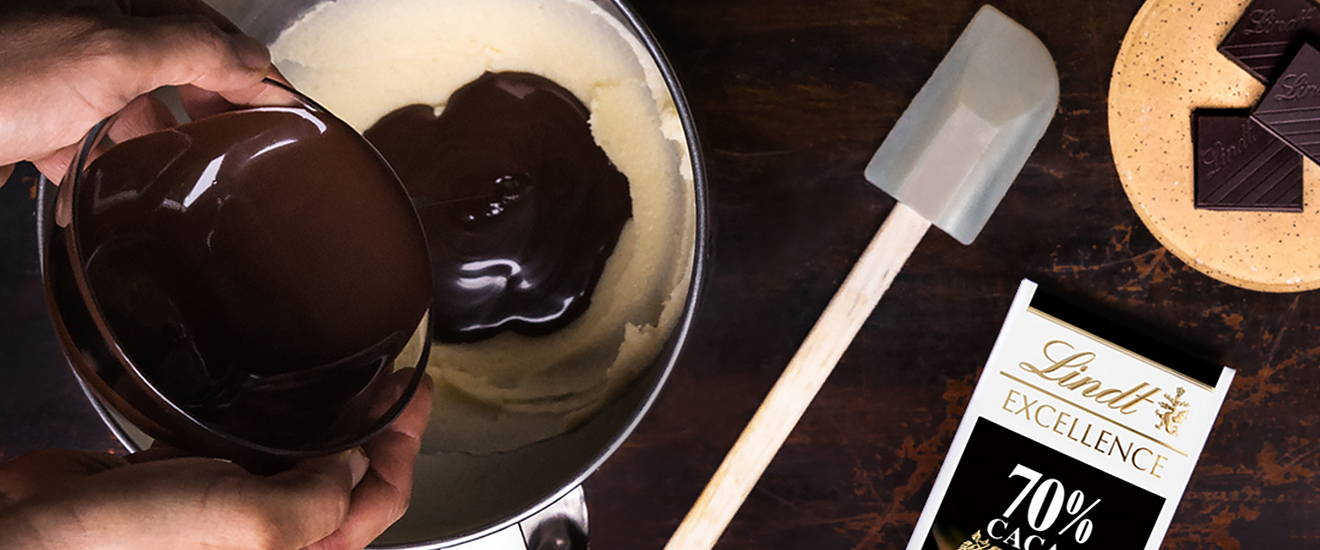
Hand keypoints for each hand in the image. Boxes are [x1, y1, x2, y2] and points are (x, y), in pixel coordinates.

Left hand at [0, 0, 272, 183]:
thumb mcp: (111, 55)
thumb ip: (191, 50)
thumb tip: (253, 58)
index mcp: (117, 5)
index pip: (206, 31)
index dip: (250, 68)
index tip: (287, 107)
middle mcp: (95, 37)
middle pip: (178, 73)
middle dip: (212, 110)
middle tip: (249, 144)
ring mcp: (67, 81)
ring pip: (137, 116)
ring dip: (161, 150)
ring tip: (193, 180)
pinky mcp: (42, 124)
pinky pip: (91, 152)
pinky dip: (108, 178)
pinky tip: (120, 200)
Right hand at [0, 374, 433, 549]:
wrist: (42, 531)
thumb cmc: (139, 543)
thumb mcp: (259, 523)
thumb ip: (323, 494)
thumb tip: (353, 458)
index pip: (379, 500)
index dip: (405, 446)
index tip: (417, 394)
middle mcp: (273, 540)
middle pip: (349, 480)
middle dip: (380, 431)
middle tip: (400, 383)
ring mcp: (234, 510)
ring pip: (307, 461)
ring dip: (335, 421)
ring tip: (358, 381)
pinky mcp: (196, 482)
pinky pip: (255, 450)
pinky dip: (279, 421)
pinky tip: (287, 393)